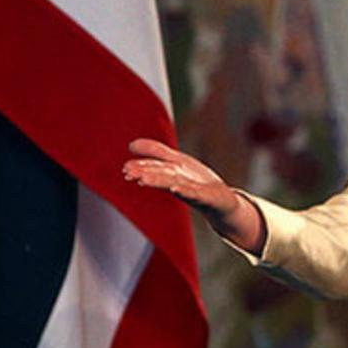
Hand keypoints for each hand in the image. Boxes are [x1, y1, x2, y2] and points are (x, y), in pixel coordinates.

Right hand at [123, 138, 264, 253]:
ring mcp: (192, 190)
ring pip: (173, 184)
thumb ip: (156, 152)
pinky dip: (184, 191)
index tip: (125, 169)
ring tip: (143, 180)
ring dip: (158, 182)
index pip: (154, 168)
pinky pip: (194, 193)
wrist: (222, 202)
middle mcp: (179, 182)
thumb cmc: (197, 181)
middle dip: (145, 174)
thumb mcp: (177, 161)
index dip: (140, 167)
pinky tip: (174, 188)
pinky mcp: (206, 197)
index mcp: (172, 174)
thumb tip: (130, 145)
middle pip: (161, 176)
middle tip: (128, 174)